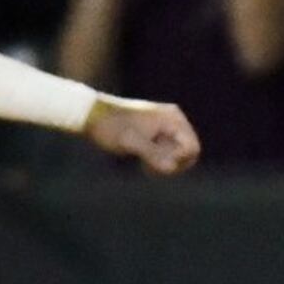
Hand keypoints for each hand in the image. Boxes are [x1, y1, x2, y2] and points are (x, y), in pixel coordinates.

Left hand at [84, 97, 200, 175]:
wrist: (91, 115)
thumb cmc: (110, 127)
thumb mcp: (130, 142)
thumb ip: (152, 154)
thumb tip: (170, 168)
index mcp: (172, 119)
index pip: (192, 148)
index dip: (178, 162)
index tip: (155, 165)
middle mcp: (173, 120)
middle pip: (188, 153)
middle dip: (172, 165)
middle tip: (149, 169)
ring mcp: (165, 126)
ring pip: (177, 154)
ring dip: (164, 164)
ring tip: (144, 165)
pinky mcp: (156, 133)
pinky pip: (167, 152)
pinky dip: (157, 160)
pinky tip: (142, 163)